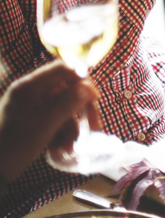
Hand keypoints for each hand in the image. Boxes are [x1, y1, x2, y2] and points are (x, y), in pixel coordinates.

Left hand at [0, 62, 99, 181]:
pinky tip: (60, 148)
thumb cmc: (16, 145)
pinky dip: (62, 133)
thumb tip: (89, 87)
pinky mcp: (33, 119)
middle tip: (94, 126)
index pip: (63, 69)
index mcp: (30, 86)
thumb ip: (68, 103)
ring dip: (72, 127)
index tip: (95, 99)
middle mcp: (31, 92)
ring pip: (64, 108)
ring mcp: (32, 106)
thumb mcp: (46, 124)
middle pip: (67, 90)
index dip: (82, 80)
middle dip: (81, 110)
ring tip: (69, 147)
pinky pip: (56, 119)